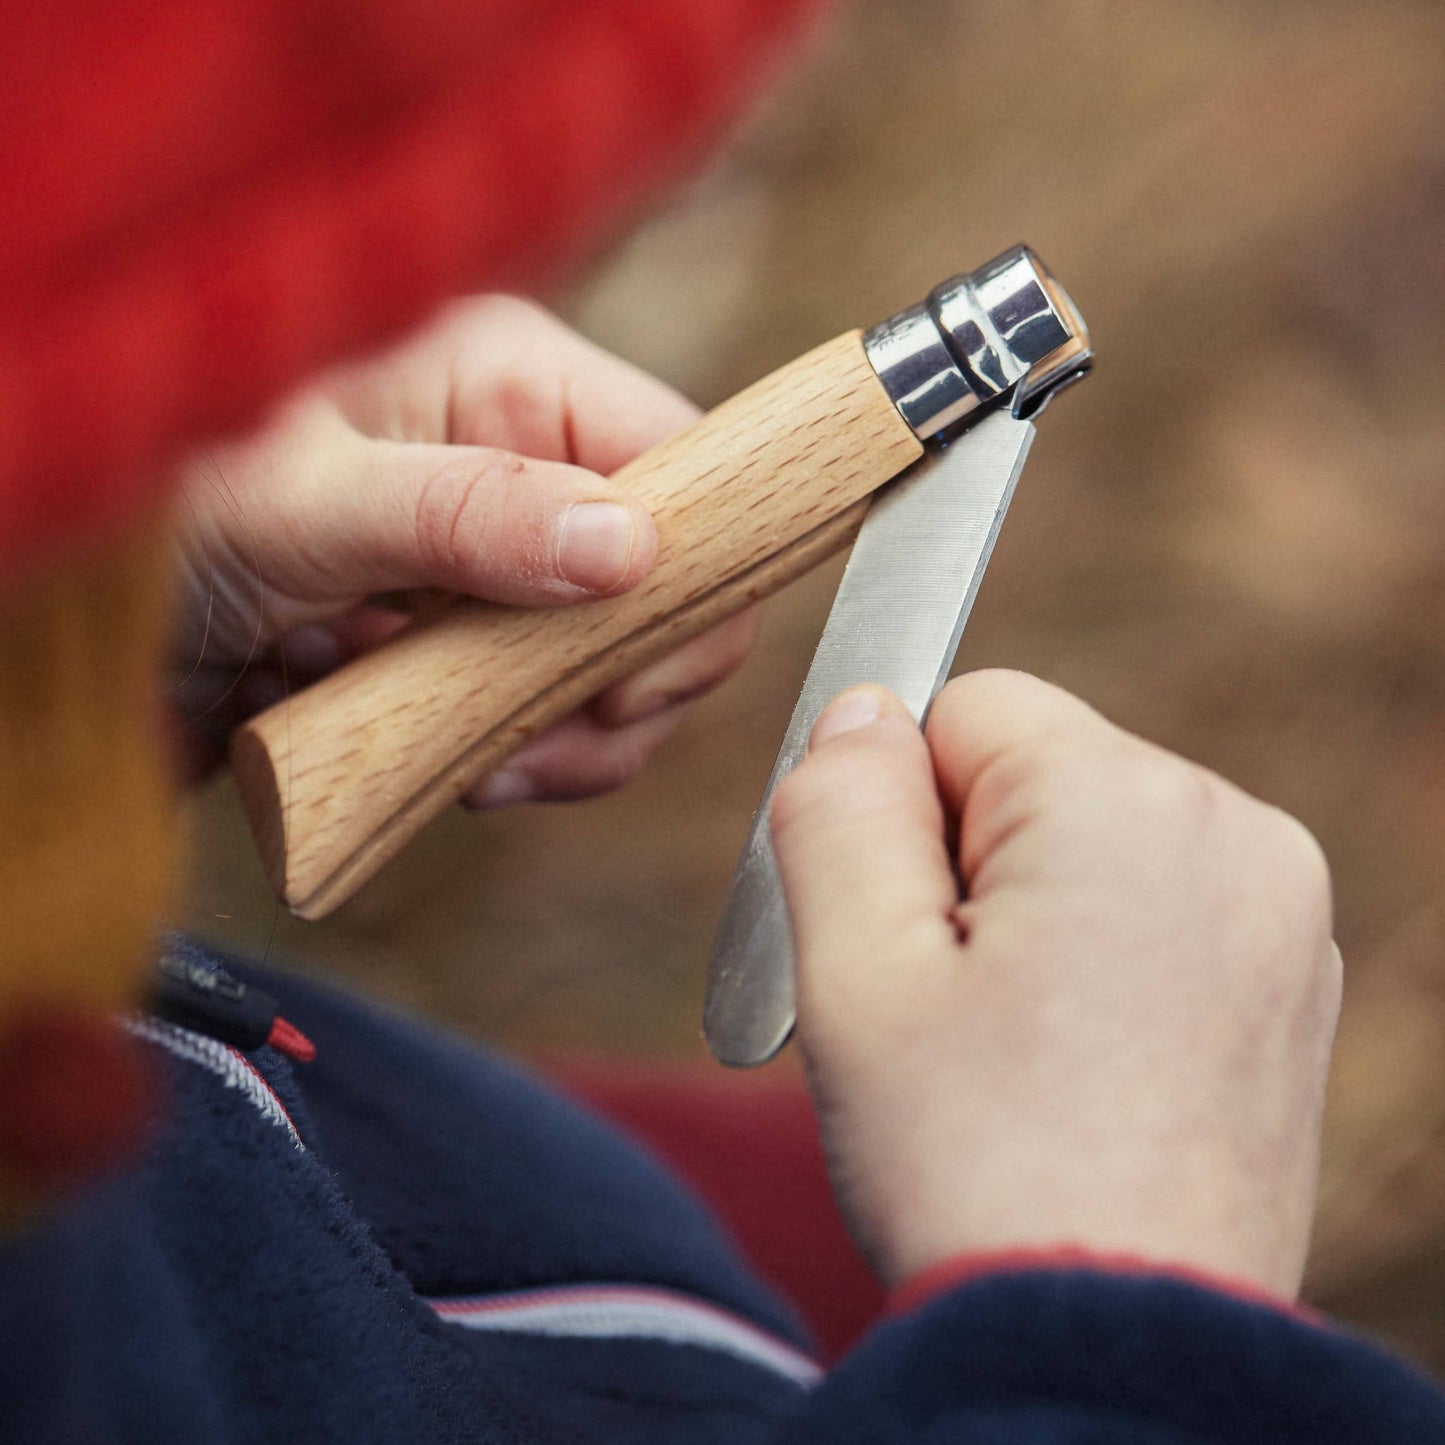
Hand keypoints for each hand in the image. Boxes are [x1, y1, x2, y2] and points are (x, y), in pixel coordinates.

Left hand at [170, 296, 756, 790]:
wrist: (50, 623)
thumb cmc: (156, 504)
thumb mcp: (305, 500)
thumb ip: (469, 514)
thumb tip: (631, 550)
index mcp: (506, 384)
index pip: (680, 462)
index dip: (693, 571)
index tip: (636, 672)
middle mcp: (520, 473)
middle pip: (665, 584)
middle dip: (624, 681)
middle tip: (542, 739)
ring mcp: (498, 573)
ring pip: (615, 667)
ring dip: (560, 733)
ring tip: (474, 759)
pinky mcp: (465, 653)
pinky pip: (546, 718)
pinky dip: (512, 760)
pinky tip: (450, 767)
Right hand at [771, 671, 1339, 1299]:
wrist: (1113, 1352)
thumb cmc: (970, 1163)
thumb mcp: (852, 969)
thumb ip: (839, 805)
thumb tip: (865, 710)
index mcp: (1127, 800)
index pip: (967, 708)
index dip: (900, 813)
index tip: (902, 934)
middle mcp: (1233, 829)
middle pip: (1033, 773)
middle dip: (965, 863)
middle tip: (950, 1008)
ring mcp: (1281, 908)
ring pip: (1089, 841)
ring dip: (1027, 914)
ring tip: (1014, 1051)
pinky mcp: (1291, 980)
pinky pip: (1155, 906)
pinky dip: (1100, 959)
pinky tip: (1078, 1068)